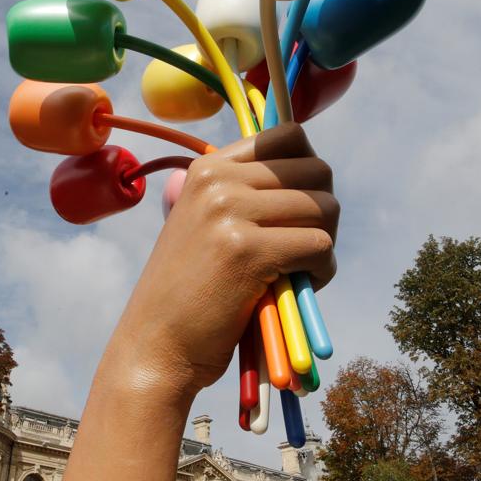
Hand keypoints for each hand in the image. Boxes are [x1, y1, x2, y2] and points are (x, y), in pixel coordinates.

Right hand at [106, 122, 338, 399]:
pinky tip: (296, 288)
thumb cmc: (189, 292)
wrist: (156, 345)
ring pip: (324, 207)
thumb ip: (246, 194)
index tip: (297, 207)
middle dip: (323, 212)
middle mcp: (217, 181)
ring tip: (297, 270)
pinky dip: (322, 271)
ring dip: (324, 243)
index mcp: (207, 168)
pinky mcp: (248, 252)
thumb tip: (316, 169)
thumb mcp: (206, 224)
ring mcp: (230, 212)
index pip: (288, 136)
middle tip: (302, 247)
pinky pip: (320, 245)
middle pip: (317, 171)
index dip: (308, 171)